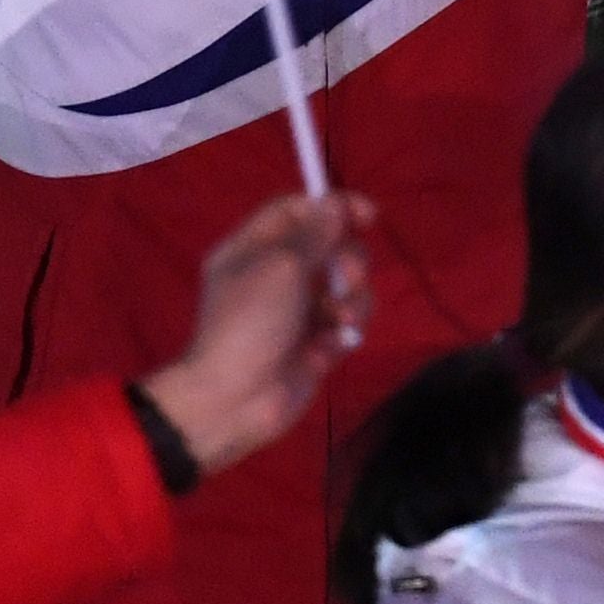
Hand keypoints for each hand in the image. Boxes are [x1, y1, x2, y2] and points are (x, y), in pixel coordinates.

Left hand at [141, 190, 373, 475]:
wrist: (236, 399)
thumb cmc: (249, 323)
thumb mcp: (280, 267)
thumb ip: (314, 233)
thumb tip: (336, 204)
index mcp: (254, 248)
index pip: (297, 211)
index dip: (332, 207)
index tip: (368, 215)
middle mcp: (277, 273)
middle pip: (330, 246)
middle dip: (349, 259)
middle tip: (347, 279)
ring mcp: (299, 309)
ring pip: (346, 285)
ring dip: (353, 298)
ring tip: (341, 320)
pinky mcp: (318, 341)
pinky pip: (348, 320)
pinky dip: (347, 328)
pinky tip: (334, 344)